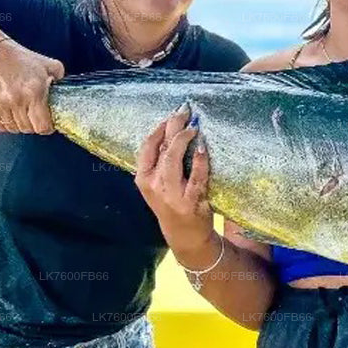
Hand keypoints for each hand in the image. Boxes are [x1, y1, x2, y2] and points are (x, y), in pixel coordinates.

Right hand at [0, 40, 63, 133]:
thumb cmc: (19, 59)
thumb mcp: (47, 64)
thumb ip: (60, 77)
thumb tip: (63, 90)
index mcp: (34, 92)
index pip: (42, 126)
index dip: (47, 128)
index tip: (47, 124)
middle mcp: (17, 100)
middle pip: (28, 129)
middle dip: (33, 124)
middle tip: (33, 115)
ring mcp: (0, 105)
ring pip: (13, 129)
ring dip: (18, 124)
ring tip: (20, 112)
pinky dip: (3, 124)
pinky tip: (7, 114)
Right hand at [135, 106, 214, 253]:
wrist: (185, 235)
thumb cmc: (172, 203)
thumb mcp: (157, 184)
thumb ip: (160, 161)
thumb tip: (173, 129)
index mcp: (143, 178)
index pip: (147, 146)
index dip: (160, 128)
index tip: (171, 115)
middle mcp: (154, 185)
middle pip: (162, 148)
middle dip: (173, 126)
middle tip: (186, 111)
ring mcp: (172, 193)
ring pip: (174, 158)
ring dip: (184, 138)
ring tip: (194, 127)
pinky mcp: (191, 200)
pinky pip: (197, 175)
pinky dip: (201, 159)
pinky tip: (203, 147)